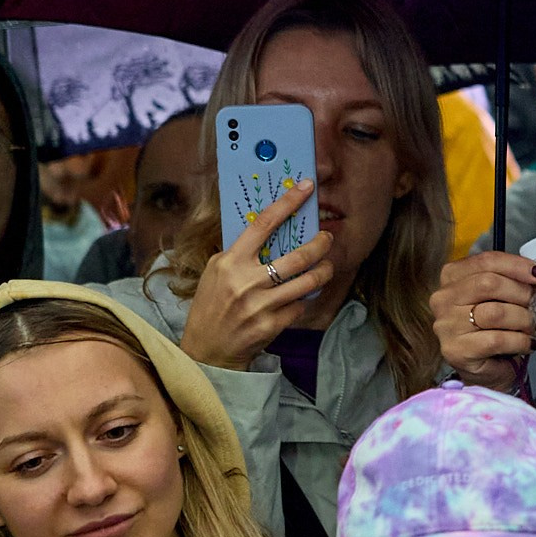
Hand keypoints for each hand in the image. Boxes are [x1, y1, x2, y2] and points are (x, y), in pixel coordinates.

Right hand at [179, 179, 332, 371]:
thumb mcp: (216, 271)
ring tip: (326, 266)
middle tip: (328, 238)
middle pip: (297, 256)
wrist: (207, 349)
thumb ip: (240, 252)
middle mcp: (246, 281)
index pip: (263, 224)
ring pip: (308, 281)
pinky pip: (300, 305)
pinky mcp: (272, 324)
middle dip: (320, 244)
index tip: (307, 188)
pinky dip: (304, 299)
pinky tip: (301, 296)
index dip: (287, 203)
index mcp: (230, 261)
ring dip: (324, 271)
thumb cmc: (212, 305)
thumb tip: (268, 230)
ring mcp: (261, 304)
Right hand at [431, 248, 535, 391]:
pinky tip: (528, 344)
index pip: (488, 260)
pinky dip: (520, 341)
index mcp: (454, 275)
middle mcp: (443, 297)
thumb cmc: (501, 328)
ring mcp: (446, 325)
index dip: (520, 265)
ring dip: (523, 320)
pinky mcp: (456, 350)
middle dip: (523, 294)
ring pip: (494, 312)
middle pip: (489, 283)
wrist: (491, 370)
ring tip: (533, 326)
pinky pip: (496, 339)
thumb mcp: (518, 296)